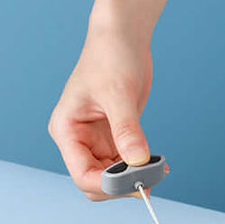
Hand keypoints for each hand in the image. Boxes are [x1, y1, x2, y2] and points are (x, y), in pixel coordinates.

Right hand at [49, 26, 152, 199]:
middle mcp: (77, 140)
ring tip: (158, 170)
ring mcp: (94, 142)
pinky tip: (158, 165)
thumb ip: (127, 131)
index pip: (81, 174)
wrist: (122, 37)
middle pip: (94, 182)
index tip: (135, 184)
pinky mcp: (112, 139)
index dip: (107, 185)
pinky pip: (124, 165)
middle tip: (150, 181)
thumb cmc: (110, 56)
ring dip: (133, 179)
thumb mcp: (119, 94)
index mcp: (66, 130)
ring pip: (111, 177)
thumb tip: (138, 162)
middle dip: (120, 185)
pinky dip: (140, 169)